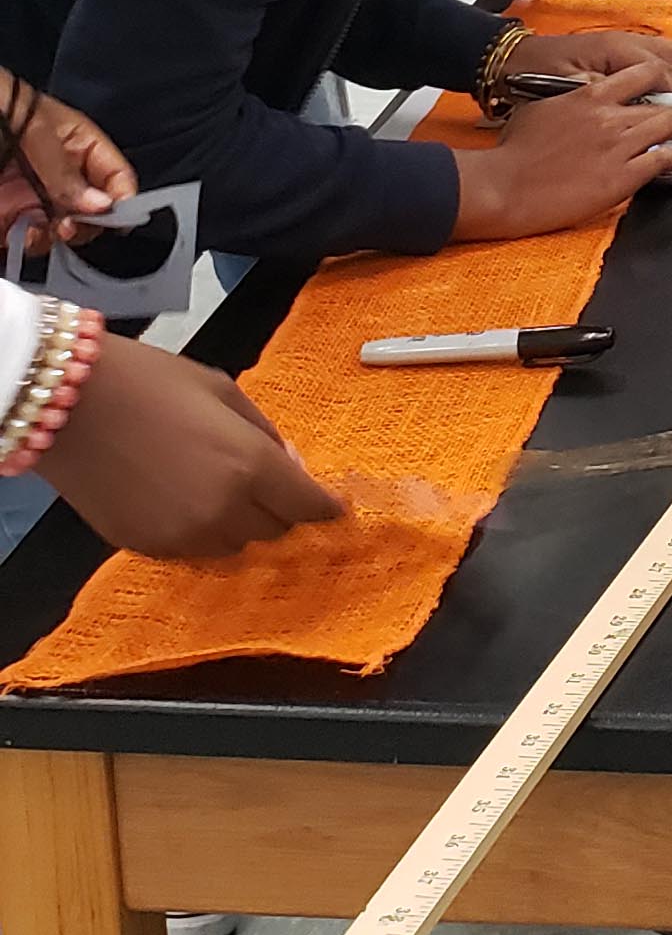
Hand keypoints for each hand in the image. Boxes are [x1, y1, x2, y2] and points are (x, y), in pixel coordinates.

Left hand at [0, 76, 137, 242]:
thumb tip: (98, 203)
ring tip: (44, 229)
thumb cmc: (1, 105)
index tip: (114, 216)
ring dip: (58, 237)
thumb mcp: (35, 132)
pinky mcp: (10, 217)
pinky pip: (30, 239)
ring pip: (64, 230)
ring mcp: (35, 197)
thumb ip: (64, 169)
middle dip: (88, 223)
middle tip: (72, 224)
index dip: (121, 198)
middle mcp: (61, 174)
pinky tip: (22, 235)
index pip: (116, 176)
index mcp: (78, 143)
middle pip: (94, 210)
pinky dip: (30, 244)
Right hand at [38, 337, 343, 557]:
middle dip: (281, 509)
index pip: (307, 506)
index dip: (326, 508)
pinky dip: (202, 532)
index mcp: (250, 467)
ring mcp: (183, 536)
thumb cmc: (153, 382)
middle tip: (269, 482)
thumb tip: (290, 464)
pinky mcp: (148, 548)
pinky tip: (186, 499)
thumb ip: (264, 433)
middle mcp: (222, 511)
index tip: (336, 507)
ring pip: (235, 547)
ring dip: (242, 523)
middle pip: (274, 531)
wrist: (72, 404)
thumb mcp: (223, 391)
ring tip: (223, 487)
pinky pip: (194, 551)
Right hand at [451, 72, 671, 240]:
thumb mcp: (542, 109)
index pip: (645, 74)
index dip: (665, 82)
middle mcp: (609, 116)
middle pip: (665, 104)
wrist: (504, 186)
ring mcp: (617, 146)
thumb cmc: (514, 152)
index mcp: (590, 95)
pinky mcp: (621, 178)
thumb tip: (585, 100)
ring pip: (671, 129)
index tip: (668, 93)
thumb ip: (572, 100)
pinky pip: (663, 161)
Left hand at [513, 28, 671, 109]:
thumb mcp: (568, 87)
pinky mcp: (619, 60)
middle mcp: (626, 44)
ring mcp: (624, 50)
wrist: (505, 64)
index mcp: (615, 48)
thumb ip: (611, 95)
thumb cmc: (532, 74)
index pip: (664, 69)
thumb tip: (648, 107)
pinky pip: (661, 64)